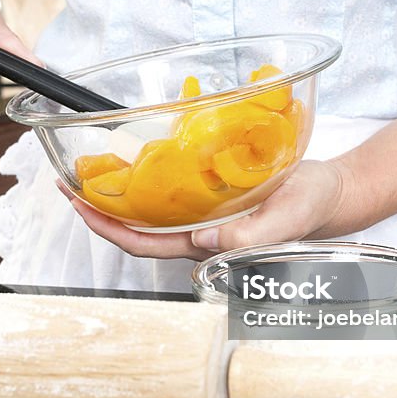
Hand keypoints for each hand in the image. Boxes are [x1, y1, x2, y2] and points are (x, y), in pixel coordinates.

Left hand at [60, 158, 361, 259]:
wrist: (328, 193)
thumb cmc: (310, 210)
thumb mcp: (286, 222)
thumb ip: (249, 238)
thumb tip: (203, 240)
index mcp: (206, 246)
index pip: (144, 244)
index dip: (108, 228)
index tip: (80, 205)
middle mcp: (194, 231)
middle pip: (135, 226)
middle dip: (99, 207)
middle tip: (67, 179)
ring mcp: (199, 212)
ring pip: (147, 206)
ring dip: (117, 189)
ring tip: (89, 165)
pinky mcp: (208, 192)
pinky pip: (168, 185)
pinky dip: (146, 171)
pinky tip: (132, 152)